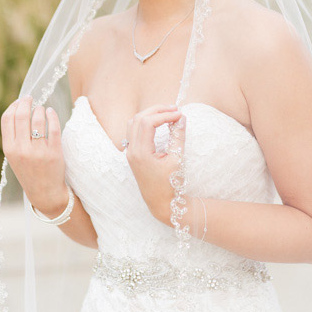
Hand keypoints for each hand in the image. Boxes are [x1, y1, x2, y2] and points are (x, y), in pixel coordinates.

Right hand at [0, 97, 70, 218]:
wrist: (44, 193)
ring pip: (37, 119)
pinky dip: (51, 115)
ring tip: (41, 109)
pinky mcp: (53, 152)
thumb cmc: (29, 171)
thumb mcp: (15, 156)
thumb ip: (14, 136)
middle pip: (21, 115)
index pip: (7, 118)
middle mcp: (21, 150)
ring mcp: (38, 151)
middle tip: (31, 99)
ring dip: (40, 109)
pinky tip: (51, 112)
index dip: (14, 105)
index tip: (20, 101)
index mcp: (9, 149)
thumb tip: (19, 108)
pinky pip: (53, 127)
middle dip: (26, 102)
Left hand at [124, 105, 184, 224]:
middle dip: (157, 110)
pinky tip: (159, 123)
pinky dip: (145, 122)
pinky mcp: (132, 153)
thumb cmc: (170, 184)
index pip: (148, 122)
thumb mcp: (177, 159)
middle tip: (175, 109)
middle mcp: (131, 150)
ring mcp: (130, 152)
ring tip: (168, 113)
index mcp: (140, 153)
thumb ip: (178, 136)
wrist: (161, 202)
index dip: (164, 115)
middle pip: (138, 118)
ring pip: (134, 123)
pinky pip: (134, 131)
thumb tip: (181, 118)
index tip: (180, 115)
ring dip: (150, 115)